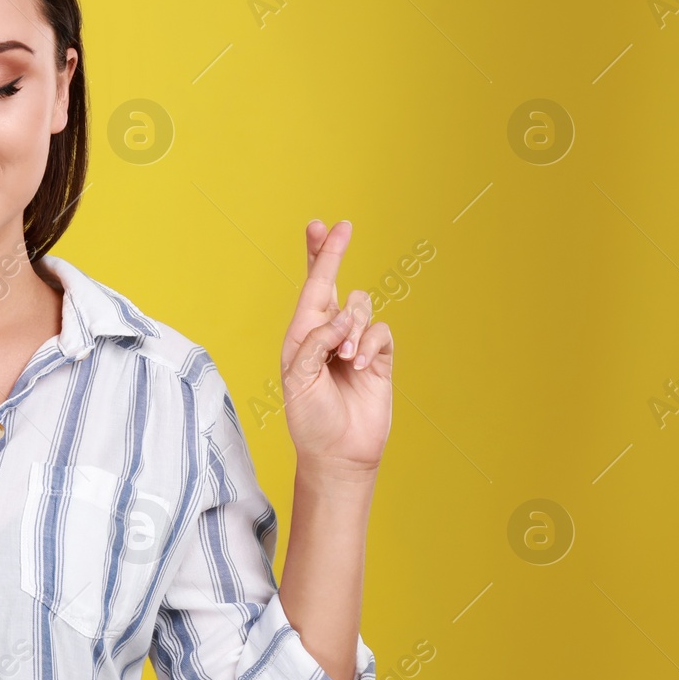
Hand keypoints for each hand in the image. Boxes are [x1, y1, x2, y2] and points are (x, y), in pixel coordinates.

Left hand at [279, 219, 392, 473]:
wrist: (338, 453)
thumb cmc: (310, 419)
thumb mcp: (298, 379)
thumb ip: (315, 341)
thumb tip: (341, 315)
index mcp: (301, 336)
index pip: (310, 288)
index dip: (316, 256)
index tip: (320, 226)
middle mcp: (327, 334)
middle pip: (334, 284)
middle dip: (333, 254)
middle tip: (341, 227)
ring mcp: (354, 344)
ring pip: (360, 306)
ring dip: (351, 326)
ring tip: (342, 357)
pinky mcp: (378, 358)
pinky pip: (380, 331)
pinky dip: (369, 344)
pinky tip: (358, 364)